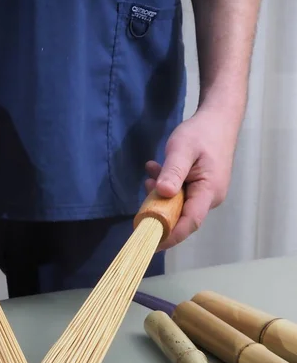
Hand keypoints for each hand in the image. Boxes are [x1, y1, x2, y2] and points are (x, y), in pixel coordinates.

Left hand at [145, 108, 237, 250]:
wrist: (218, 118)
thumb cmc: (202, 132)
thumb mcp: (182, 149)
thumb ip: (173, 171)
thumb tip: (163, 194)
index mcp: (209, 192)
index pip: (189, 223)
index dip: (170, 236)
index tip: (149, 244)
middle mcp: (209, 197)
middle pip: (180, 217)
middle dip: (158, 210)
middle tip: (143, 193)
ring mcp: (204, 193)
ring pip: (176, 204)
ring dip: (158, 193)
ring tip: (150, 173)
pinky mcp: (198, 186)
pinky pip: (177, 194)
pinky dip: (164, 185)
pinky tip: (154, 169)